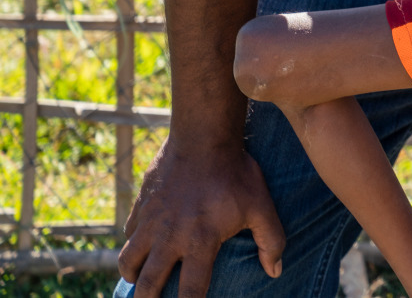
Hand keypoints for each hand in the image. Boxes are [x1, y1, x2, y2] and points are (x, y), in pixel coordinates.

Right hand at [117, 136, 285, 297]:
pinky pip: (128, 234)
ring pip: (128, 262)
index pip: (190, 292)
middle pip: (149, 285)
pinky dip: (132, 246)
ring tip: (141, 282)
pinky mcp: (140, 206)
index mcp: (199, 242)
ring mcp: (150, 222)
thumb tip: (275, 271)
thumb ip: (270, 240)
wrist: (203, 137)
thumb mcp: (261, 205)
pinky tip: (140, 249)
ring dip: (134, 276)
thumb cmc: (235, 173)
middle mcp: (168, 238)